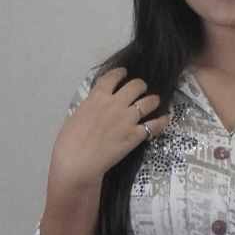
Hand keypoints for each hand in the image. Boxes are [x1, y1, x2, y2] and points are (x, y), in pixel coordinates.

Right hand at [49, 67, 170, 191]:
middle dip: (140, 85)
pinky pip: (154, 125)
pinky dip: (161, 121)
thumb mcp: (76, 116)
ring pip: (148, 102)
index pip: (112, 78)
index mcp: (97, 97)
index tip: (124, 73)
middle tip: (142, 89)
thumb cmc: (68, 142)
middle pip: (135, 86)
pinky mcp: (135, 135)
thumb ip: (89, 109)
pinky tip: (165, 119)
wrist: (77, 161)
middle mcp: (115, 103)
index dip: (120, 73)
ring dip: (153, 99)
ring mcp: (127, 119)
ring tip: (155, 100)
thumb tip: (94, 110)